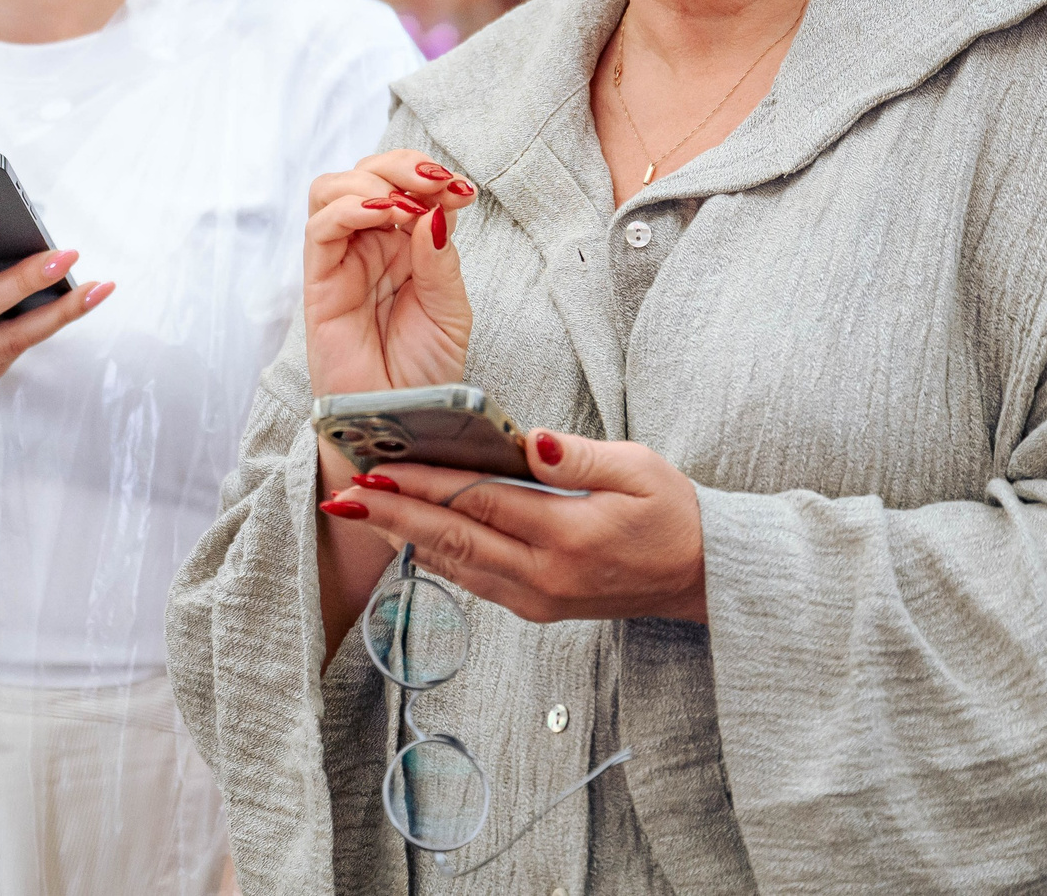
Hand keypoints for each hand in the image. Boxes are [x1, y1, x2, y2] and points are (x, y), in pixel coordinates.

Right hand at [303, 150, 478, 400]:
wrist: (402, 422)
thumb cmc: (425, 372)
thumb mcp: (451, 310)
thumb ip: (439, 258)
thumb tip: (434, 209)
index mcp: (407, 246)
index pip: (408, 186)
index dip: (431, 175)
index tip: (463, 188)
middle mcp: (371, 245)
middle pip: (368, 173)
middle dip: (402, 165)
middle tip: (435, 182)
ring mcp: (342, 260)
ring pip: (334, 188)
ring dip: (371, 181)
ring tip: (406, 202)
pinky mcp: (318, 282)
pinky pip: (319, 229)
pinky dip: (349, 208)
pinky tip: (382, 215)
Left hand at [322, 428, 708, 623]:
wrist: (703, 576)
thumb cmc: (674, 514)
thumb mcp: (640, 469)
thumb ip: (578, 455)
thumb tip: (525, 438)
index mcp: (569, 536)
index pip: (481, 503)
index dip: (426, 485)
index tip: (380, 470)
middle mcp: (544, 576)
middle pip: (453, 540)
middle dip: (393, 516)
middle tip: (343, 494)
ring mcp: (537, 599)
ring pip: (455, 565)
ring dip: (402, 537)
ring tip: (358, 512)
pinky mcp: (535, 607)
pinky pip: (472, 579)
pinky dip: (433, 555)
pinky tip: (404, 535)